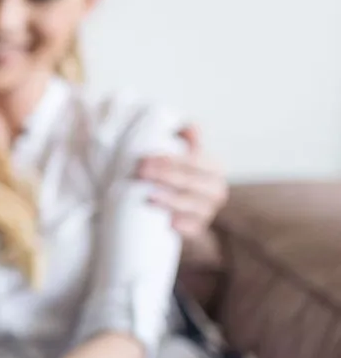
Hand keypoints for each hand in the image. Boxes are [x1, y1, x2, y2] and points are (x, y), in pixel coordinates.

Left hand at [137, 124, 228, 239]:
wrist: (174, 210)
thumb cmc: (176, 176)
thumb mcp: (180, 155)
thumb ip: (185, 138)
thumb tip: (191, 127)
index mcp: (213, 168)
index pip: (195, 160)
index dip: (171, 159)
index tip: (146, 158)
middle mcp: (215, 191)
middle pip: (192, 183)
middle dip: (166, 176)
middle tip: (140, 172)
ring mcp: (206, 212)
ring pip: (193, 206)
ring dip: (171, 200)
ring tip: (148, 196)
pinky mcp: (196, 230)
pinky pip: (193, 230)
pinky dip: (183, 226)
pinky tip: (168, 222)